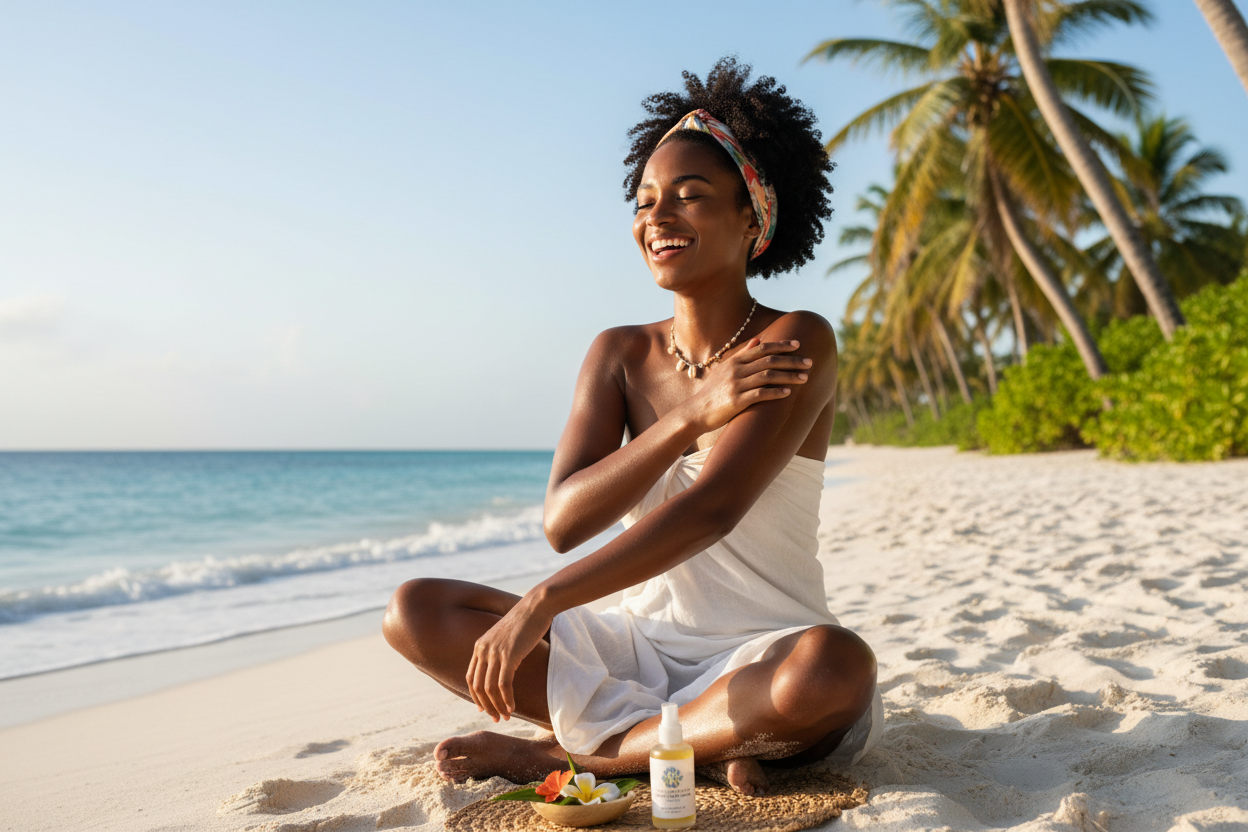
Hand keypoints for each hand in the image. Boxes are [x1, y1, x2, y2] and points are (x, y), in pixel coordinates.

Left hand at [466, 594, 551, 721]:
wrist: (536, 607)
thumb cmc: (525, 621)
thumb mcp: (505, 636)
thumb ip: (498, 650)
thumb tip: (502, 666)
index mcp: (479, 646)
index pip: (471, 677)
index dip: (476, 696)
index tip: (484, 708)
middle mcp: (483, 650)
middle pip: (478, 686)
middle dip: (486, 705)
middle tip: (497, 718)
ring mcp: (495, 653)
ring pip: (489, 688)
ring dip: (497, 705)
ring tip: (506, 716)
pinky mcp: (509, 656)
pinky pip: (503, 684)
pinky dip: (507, 699)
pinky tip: (512, 707)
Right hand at [685, 338, 811, 432]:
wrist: (696, 411)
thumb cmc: (713, 391)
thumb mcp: (725, 369)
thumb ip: (743, 354)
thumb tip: (759, 340)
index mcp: (735, 361)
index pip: (762, 348)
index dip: (781, 345)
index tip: (798, 344)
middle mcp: (736, 370)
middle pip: (769, 360)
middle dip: (791, 360)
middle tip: (809, 362)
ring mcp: (736, 385)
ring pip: (768, 376)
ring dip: (789, 376)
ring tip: (805, 378)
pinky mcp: (736, 401)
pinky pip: (760, 394)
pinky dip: (775, 392)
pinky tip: (788, 393)